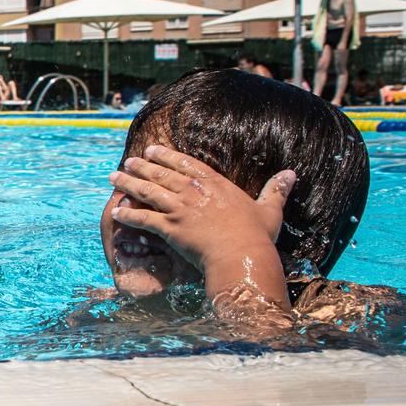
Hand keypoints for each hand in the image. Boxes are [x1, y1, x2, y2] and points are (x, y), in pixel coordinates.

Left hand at [110, 145, 294, 314]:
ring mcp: (180, 209)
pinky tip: (115, 211)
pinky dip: (128, 214)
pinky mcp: (169, 228)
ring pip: (147, 191)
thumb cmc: (258, 236)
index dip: (168, 155)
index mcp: (216, 184)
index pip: (187, 164)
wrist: (242, 256)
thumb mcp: (270, 210)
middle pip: (162, 174)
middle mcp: (194, 192)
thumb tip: (292, 173)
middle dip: (142, 166)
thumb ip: (276, 190)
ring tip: (113, 177)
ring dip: (128, 183)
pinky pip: (143, 218)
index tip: (153, 149)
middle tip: (128, 161)